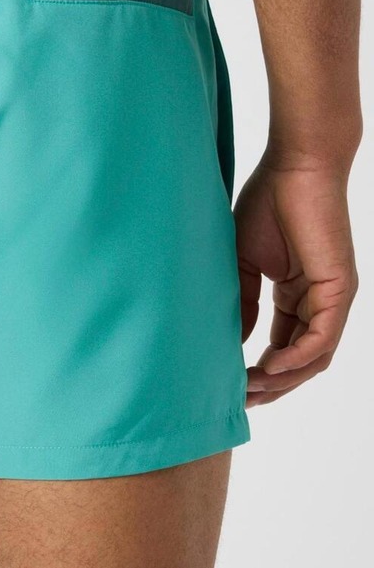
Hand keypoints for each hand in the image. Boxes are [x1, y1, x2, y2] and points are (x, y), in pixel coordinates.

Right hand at [235, 157, 357, 407]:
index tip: (229, 385)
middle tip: (238, 399)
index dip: (260, 370)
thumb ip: (243, 302)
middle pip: (300, 361)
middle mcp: (320, 301)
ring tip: (250, 389)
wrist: (294, 167)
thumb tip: (235, 342)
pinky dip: (296, 358)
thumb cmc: (268, 203)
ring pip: (313, 357)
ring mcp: (332, 298)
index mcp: (298, 294)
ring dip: (283, 380)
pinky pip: (321, 338)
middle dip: (271, 385)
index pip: (283, 345)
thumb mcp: (243, 262)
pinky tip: (269, 367)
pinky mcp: (339, 290)